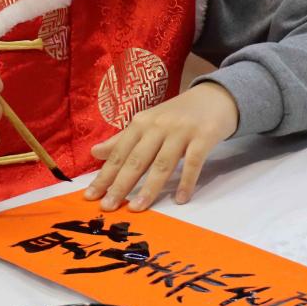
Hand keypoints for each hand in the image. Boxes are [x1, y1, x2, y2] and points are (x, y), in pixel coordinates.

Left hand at [84, 82, 238, 211]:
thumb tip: (94, 152)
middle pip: (137, 160)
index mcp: (141, 123)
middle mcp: (158, 125)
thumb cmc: (178, 114)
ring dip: (149, 188)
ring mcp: (182, 131)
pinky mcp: (204, 136)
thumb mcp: (148, 123)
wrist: (215, 97)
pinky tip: (181, 199)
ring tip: (137, 208)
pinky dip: (187, 181)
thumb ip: (122, 140)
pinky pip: (193, 162)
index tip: (90, 196)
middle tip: (108, 207)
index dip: (104, 176)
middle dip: (120, 185)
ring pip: (162, 163)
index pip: (119, 153)